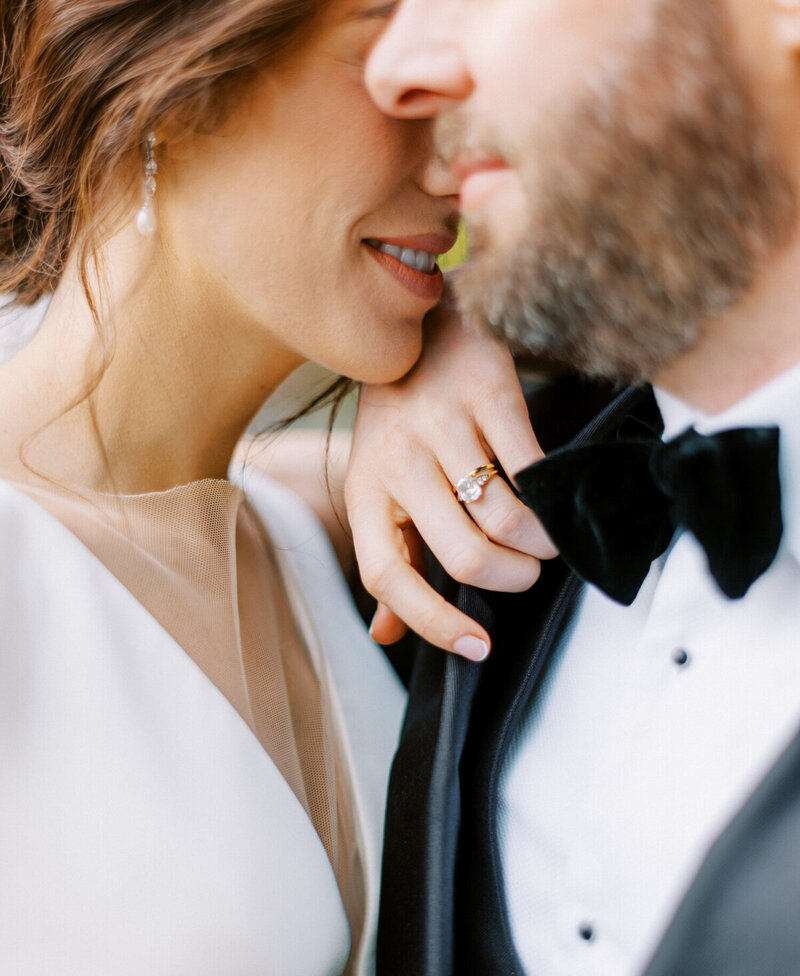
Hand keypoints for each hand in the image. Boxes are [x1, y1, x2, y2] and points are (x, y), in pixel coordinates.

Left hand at [346, 299, 555, 658]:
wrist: (420, 324)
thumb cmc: (400, 419)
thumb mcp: (380, 486)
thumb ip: (392, 558)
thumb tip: (387, 634)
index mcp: (365, 492)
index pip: (387, 576)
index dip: (433, 622)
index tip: (479, 647)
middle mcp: (396, 460)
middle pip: (464, 556)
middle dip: (511, 579)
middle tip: (526, 571)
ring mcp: (441, 424)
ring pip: (504, 517)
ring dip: (539, 544)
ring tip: (543, 540)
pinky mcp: (487, 392)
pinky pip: (532, 468)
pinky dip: (552, 500)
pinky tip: (553, 502)